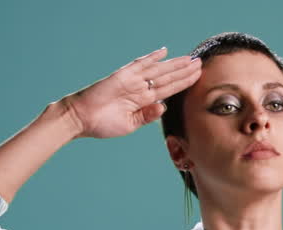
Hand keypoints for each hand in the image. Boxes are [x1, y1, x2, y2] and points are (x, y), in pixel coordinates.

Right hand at [60, 47, 202, 139]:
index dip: (183, 83)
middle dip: (185, 71)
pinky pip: (139, 64)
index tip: (198, 77)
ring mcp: (132, 81)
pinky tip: (164, 52)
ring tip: (191, 60)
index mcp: (143, 101)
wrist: (81, 119)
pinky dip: (151, 58)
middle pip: (168, 77)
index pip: (169, 90)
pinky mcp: (122, 76)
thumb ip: (147, 116)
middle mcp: (140, 88)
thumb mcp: (130, 124)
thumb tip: (163, 106)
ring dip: (175, 65)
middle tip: (201, 63)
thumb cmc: (102, 123)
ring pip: (159, 70)